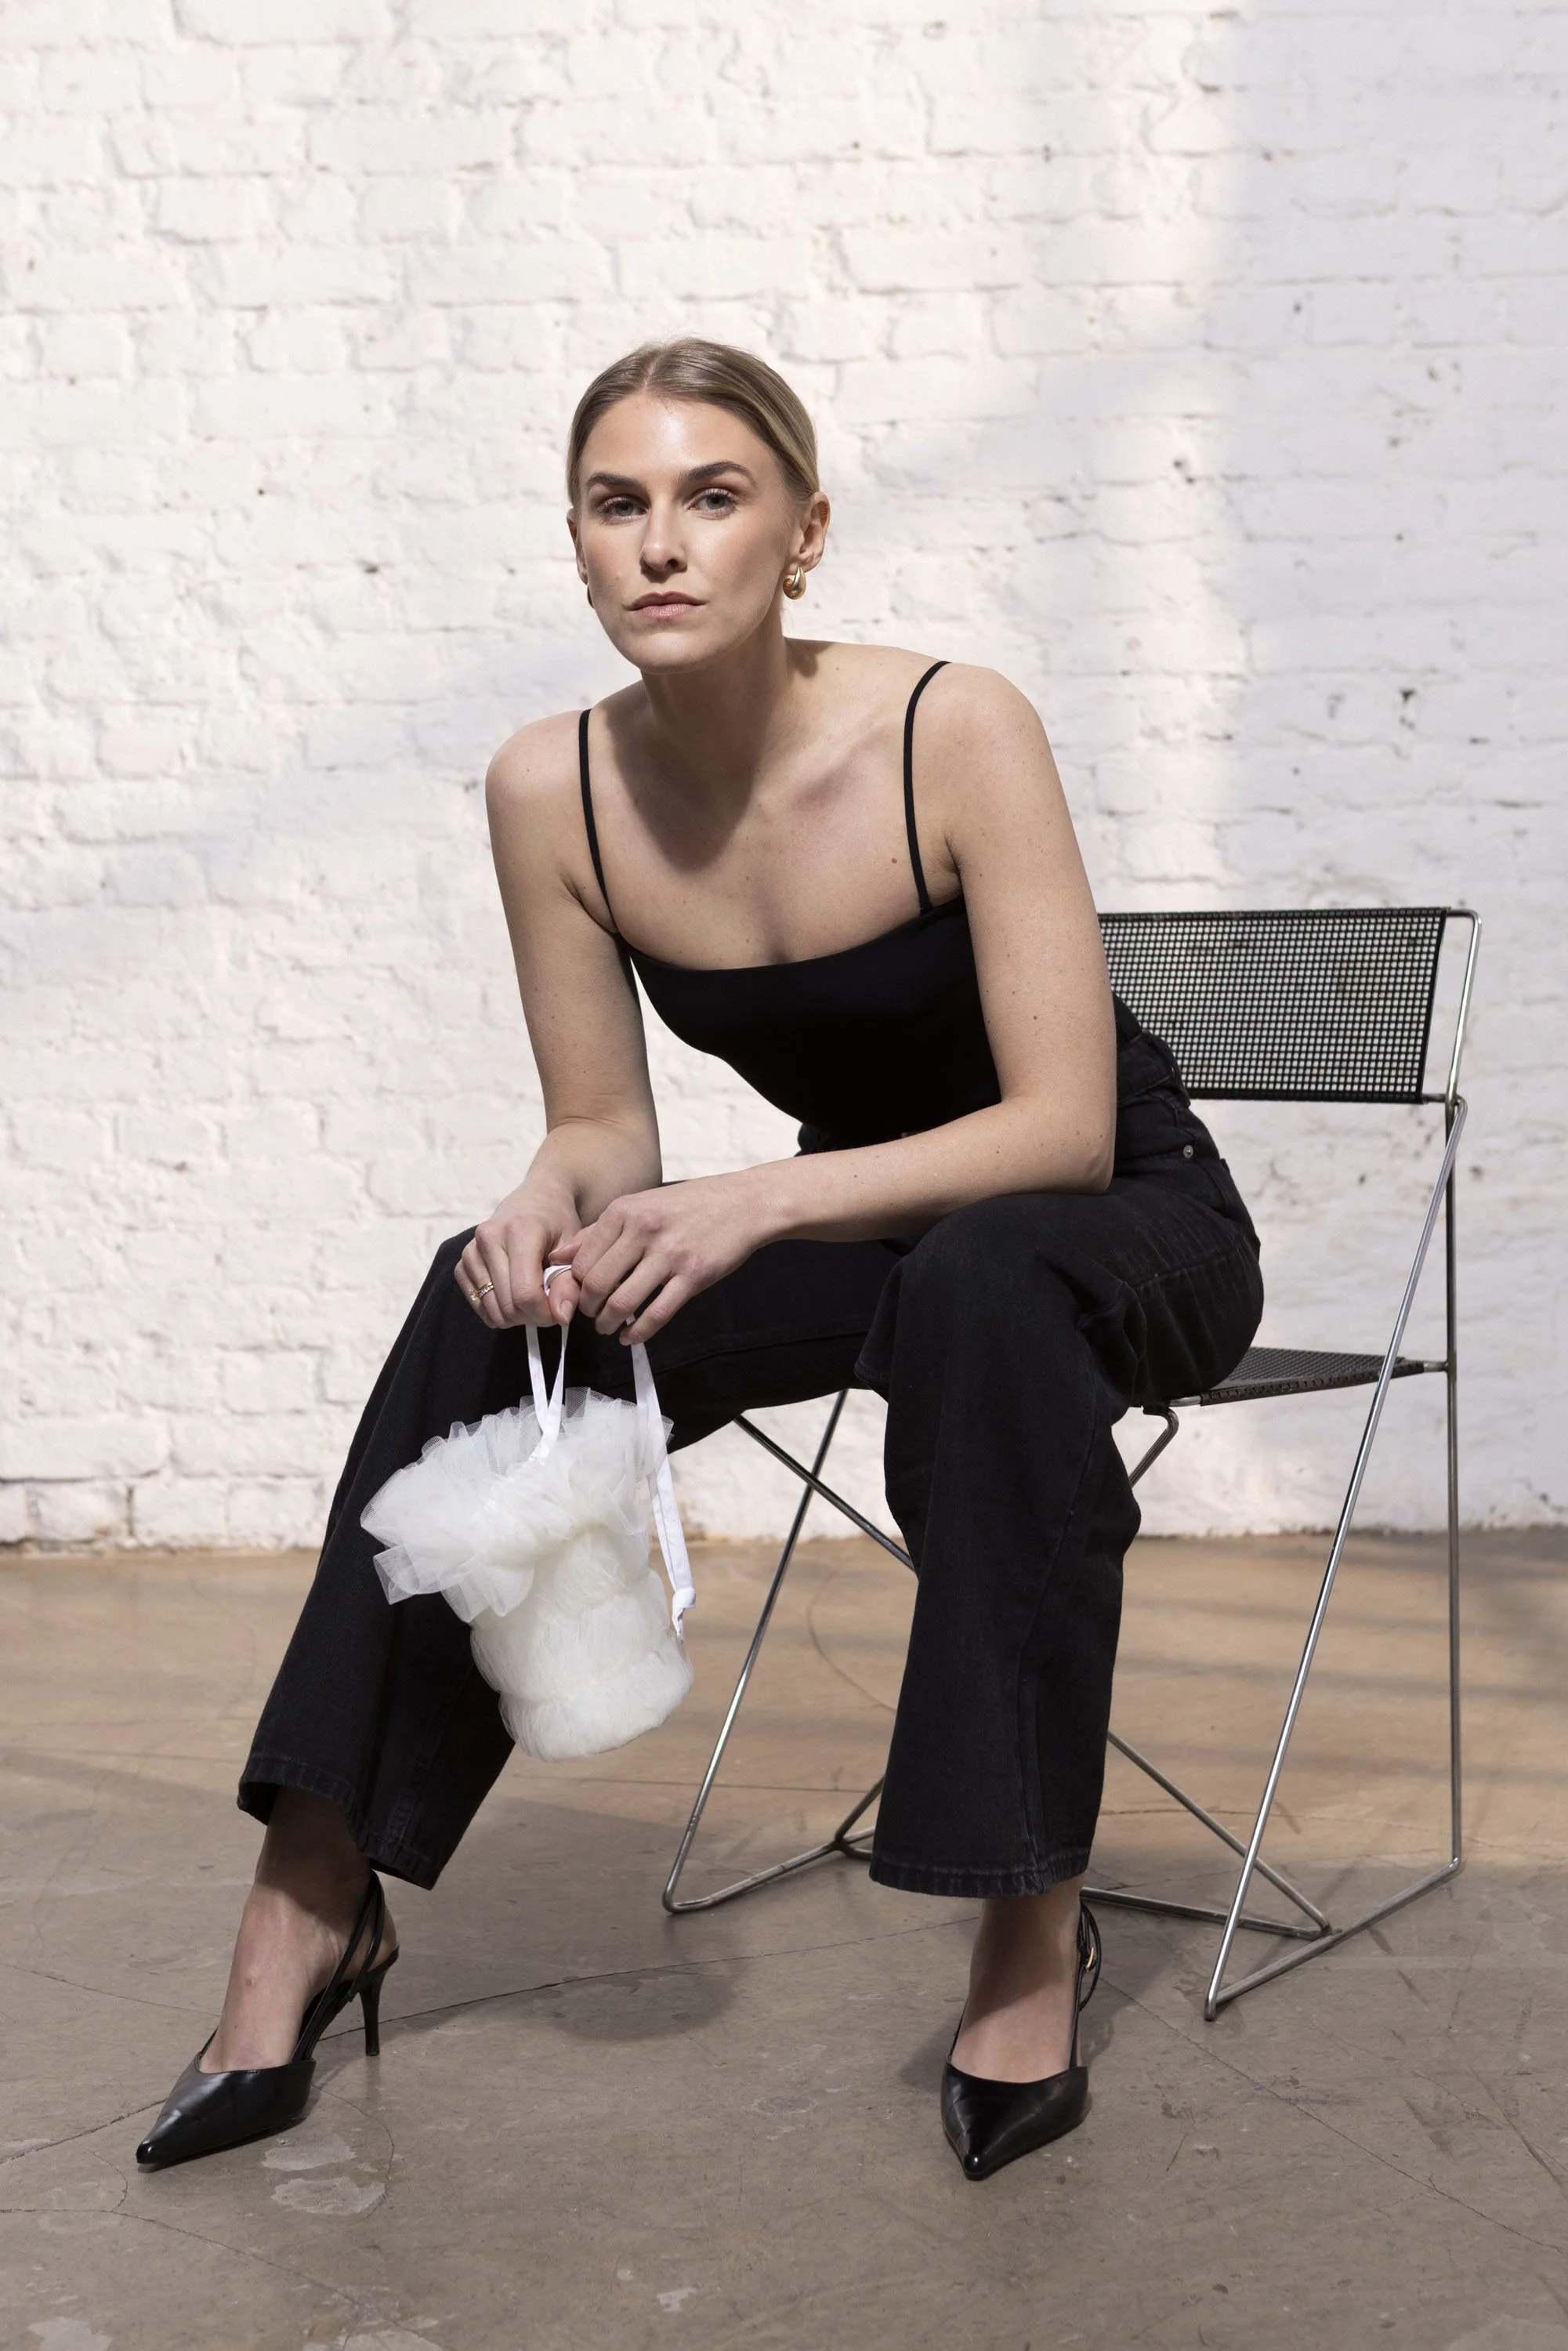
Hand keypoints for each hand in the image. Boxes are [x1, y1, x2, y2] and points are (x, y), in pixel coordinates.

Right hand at [456, 1198, 584, 1331]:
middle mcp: (488, 1238)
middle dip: (533, 1316)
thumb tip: (561, 1317)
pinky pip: (478, 1306)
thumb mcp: (573, 1250)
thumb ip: (568, 1284)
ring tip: (533, 1297)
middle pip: (508, 1306)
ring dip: (517, 1316)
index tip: (560, 1310)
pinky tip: (514, 1294)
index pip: (525, 1294)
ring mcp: (470, 1251)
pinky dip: (499, 1310)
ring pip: (492, 1311)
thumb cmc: (559, 1224)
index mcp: (519, 1231)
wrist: (536, 1200)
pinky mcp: (461, 1264)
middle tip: (549, 1304)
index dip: (545, 1313)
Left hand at [570, 1172, 776, 1344]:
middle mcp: (643, 1230)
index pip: (581, 1259)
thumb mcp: (639, 1205)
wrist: (743, 1203)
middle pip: (596, 1283)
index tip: (579, 1296)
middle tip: (592, 1315)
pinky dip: (638, 1333)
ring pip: (622, 1302)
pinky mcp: (693, 1276)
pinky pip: (657, 1314)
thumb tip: (558, 1257)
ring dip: (608, 1324)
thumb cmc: (688, 1206)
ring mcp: (670, 1254)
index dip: (574, 1285)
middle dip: (588, 1308)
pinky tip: (631, 1336)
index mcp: (624, 1211)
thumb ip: (597, 1232)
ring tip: (608, 1327)